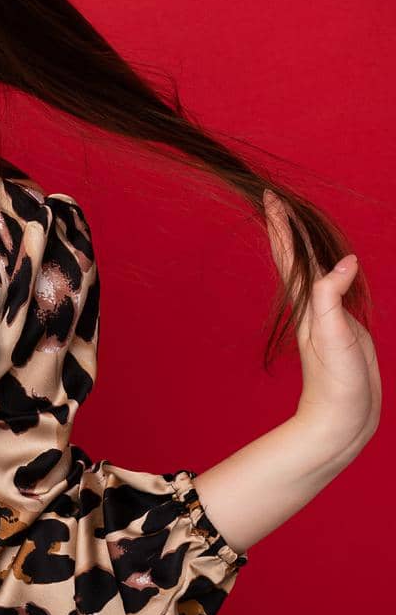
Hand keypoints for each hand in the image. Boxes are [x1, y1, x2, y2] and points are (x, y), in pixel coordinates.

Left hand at [265, 190, 379, 465]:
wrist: (342, 418)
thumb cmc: (335, 381)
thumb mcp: (334, 335)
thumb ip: (333, 296)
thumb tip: (344, 261)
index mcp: (307, 301)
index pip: (290, 254)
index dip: (281, 225)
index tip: (270, 197)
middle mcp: (313, 304)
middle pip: (296, 257)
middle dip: (286, 227)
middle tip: (275, 199)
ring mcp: (327, 315)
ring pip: (314, 269)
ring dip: (304, 245)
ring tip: (296, 224)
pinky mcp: (344, 327)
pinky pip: (334, 287)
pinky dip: (331, 270)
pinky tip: (334, 266)